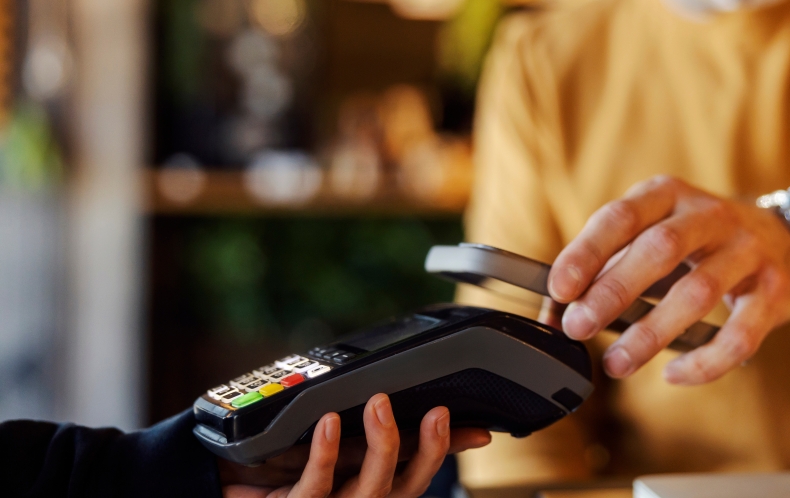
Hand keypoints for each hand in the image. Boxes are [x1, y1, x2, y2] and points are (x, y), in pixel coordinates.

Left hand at [219, 394, 491, 497]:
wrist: (219, 486)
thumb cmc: (272, 463)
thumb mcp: (327, 441)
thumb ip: (364, 428)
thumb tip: (397, 392)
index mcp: (369, 484)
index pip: (421, 471)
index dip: (451, 453)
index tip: (479, 430)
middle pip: (407, 488)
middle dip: (429, 453)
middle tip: (437, 412)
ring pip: (371, 491)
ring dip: (381, 446)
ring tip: (379, 403)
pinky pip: (313, 488)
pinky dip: (324, 453)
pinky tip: (328, 424)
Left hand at [544, 176, 789, 384]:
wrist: (785, 239)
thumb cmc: (698, 242)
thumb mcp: (653, 235)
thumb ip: (606, 267)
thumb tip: (553, 313)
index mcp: (669, 194)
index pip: (623, 216)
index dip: (588, 251)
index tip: (559, 288)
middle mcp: (711, 214)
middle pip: (661, 249)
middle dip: (615, 291)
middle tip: (579, 327)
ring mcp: (749, 250)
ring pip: (699, 292)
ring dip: (652, 333)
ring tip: (618, 363)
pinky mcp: (775, 290)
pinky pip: (740, 334)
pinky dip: (705, 361)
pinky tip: (675, 375)